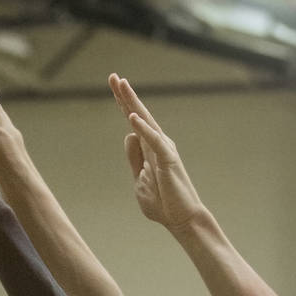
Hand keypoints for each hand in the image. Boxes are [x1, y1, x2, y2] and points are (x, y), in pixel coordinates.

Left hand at [108, 74, 206, 231]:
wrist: (181, 219)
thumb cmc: (163, 202)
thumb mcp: (140, 179)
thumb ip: (134, 158)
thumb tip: (128, 135)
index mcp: (149, 148)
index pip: (132, 121)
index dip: (123, 103)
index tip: (113, 83)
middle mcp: (157, 144)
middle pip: (138, 114)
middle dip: (125, 95)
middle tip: (113, 76)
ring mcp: (163, 150)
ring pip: (146, 121)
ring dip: (133, 103)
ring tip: (122, 85)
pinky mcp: (169, 160)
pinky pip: (154, 142)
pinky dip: (144, 130)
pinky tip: (131, 118)